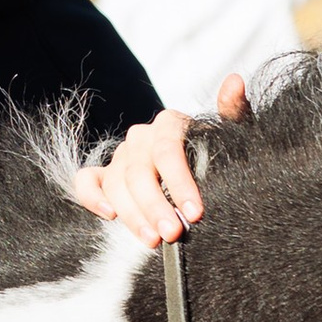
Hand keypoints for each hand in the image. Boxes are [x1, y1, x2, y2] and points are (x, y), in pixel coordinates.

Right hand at [70, 76, 251, 247]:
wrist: (203, 172)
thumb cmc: (219, 155)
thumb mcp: (232, 136)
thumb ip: (234, 111)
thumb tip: (234, 82)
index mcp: (170, 124)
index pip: (168, 150)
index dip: (180, 182)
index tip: (195, 212)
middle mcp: (142, 137)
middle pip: (140, 171)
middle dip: (156, 206)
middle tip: (173, 233)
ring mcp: (121, 156)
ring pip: (116, 182)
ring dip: (132, 213)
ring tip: (153, 240)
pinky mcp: (105, 175)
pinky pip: (86, 182)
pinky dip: (92, 197)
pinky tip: (110, 215)